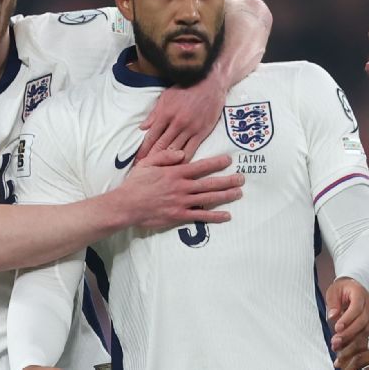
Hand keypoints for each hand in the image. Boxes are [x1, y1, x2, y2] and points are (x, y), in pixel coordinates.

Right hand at [120, 150, 242, 229]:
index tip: (228, 160)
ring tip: (239, 193)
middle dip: (228, 180)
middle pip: (210, 183)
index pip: (200, 166)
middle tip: (242, 178)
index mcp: (175, 173)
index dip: (216, 162)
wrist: (126, 205)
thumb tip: (182, 153)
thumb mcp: (147, 163)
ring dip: (226, 196)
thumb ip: (165, 156)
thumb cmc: (135, 184)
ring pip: (208, 198)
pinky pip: (200, 216)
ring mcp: (182, 202)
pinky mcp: (179, 216)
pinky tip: (226, 215)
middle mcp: (182, 187)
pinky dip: (214, 216)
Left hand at [135, 74, 225, 162]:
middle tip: (144, 171)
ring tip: (158, 174)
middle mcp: (176, 123)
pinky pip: (191, 150)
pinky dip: (183, 160)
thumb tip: (142, 127)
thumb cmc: (186, 88)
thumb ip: (154, 114)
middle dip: (151, 159)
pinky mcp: (201, 133)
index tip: (137, 161)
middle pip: (161, 146)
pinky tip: (178, 168)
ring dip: (165, 162)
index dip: (143, 150)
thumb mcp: (166, 97)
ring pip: (174, 150)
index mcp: (165, 114)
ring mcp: (190, 129)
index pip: (151, 136)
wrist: (210, 84)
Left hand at [325, 277, 368, 351]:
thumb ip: (333, 302)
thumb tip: (332, 316)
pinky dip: (356, 343)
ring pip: (366, 330)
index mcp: (360, 294)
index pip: (356, 308)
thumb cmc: (342, 290)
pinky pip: (366, 335)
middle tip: (336, 341)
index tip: (337, 328)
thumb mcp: (334, 291)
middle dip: (349, 333)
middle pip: (362, 321)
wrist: (353, 288)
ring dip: (352, 340)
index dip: (347, 319)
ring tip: (338, 347)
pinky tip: (345, 349)